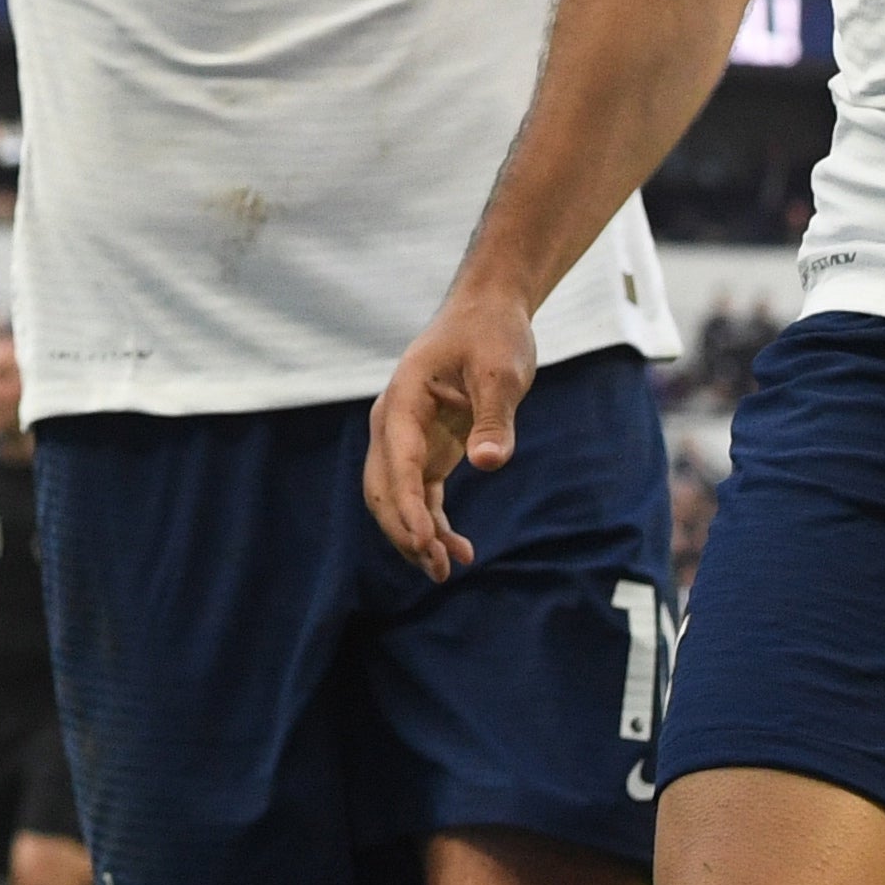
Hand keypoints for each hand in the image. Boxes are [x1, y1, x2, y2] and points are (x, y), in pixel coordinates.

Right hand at [363, 281, 539, 579]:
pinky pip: (419, 494)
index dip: (407, 505)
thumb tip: (488, 465)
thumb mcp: (501, 371)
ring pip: (396, 498)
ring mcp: (407, 438)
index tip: (426, 541)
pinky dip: (432, 523)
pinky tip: (460, 549)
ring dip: (415, 535)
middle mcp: (394, 422)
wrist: (487, 314)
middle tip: (439, 568)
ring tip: (447, 571)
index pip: (397, 461)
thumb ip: (494, 418)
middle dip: (404, 531)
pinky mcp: (426, 449)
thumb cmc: (491, 334)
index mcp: (403, 398)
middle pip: (383, 488)